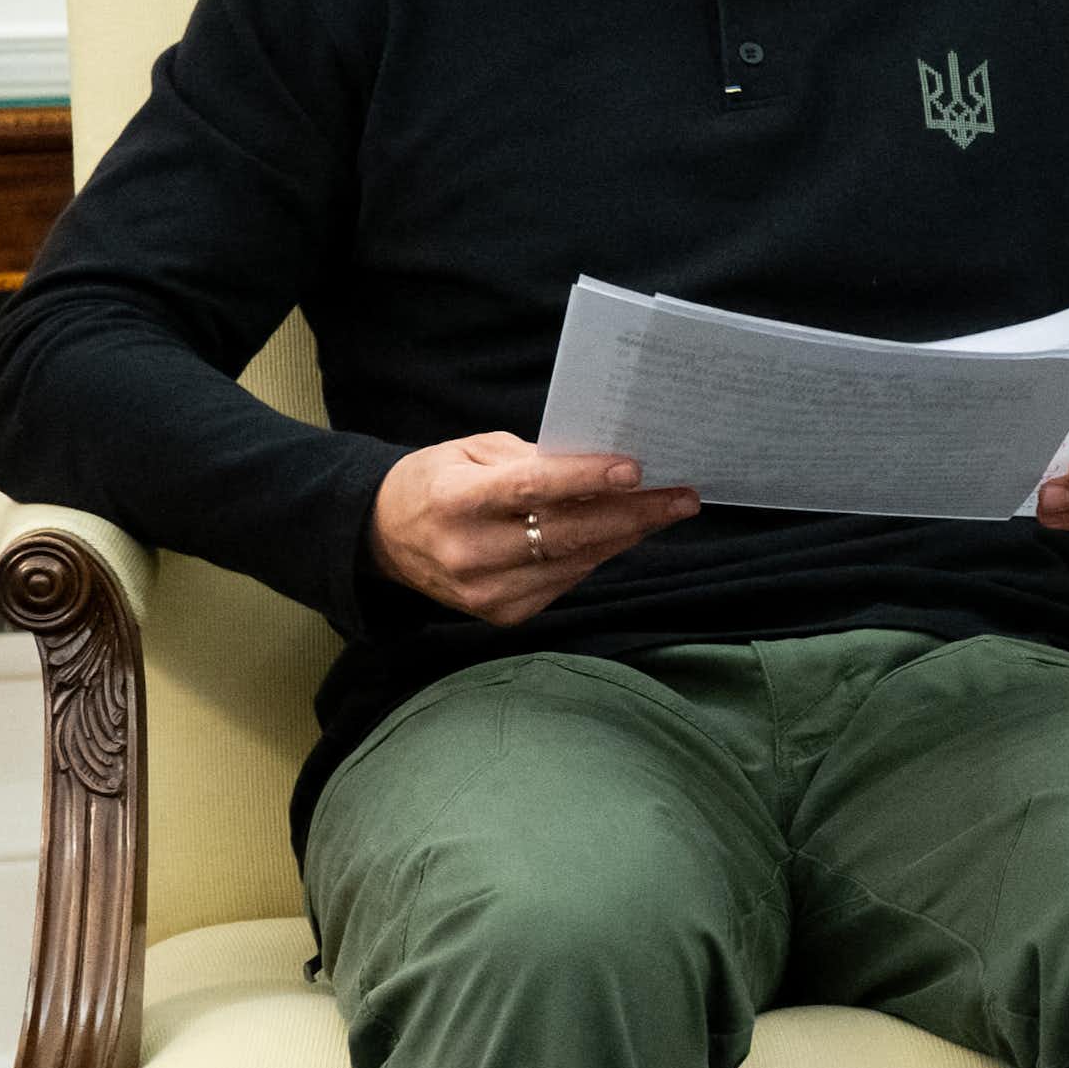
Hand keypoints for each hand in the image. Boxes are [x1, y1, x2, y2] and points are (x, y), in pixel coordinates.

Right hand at [369, 433, 699, 625]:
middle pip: (567, 534)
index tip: (637, 469)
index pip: (530, 490)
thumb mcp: (472, 451)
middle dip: (633, 514)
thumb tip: (601, 462)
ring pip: (575, 562)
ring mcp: (486, 592)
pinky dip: (597, 555)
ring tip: (665, 510)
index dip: (585, 479)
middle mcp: (470, 553)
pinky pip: (566, 582)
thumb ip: (532, 459)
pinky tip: (622, 534)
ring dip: (626, 535)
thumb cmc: (436, 481)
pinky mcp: (502, 615)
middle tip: (683, 497)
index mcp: (455, 501)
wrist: (385, 539)